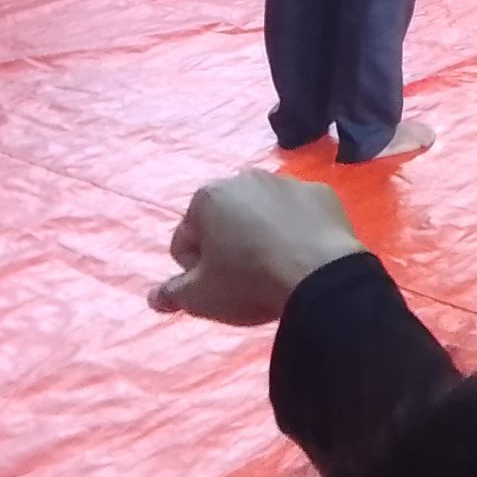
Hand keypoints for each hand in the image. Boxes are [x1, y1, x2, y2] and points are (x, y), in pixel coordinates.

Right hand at [148, 171, 367, 326]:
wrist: (321, 276)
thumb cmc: (249, 281)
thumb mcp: (201, 296)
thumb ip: (172, 293)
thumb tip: (154, 297)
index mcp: (209, 196)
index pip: (185, 239)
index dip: (193, 270)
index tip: (212, 288)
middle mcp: (247, 178)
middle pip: (224, 220)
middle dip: (227, 246)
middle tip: (242, 279)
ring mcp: (288, 182)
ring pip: (263, 214)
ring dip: (262, 235)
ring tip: (274, 269)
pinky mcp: (322, 194)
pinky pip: (299, 215)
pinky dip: (297, 231)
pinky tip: (303, 256)